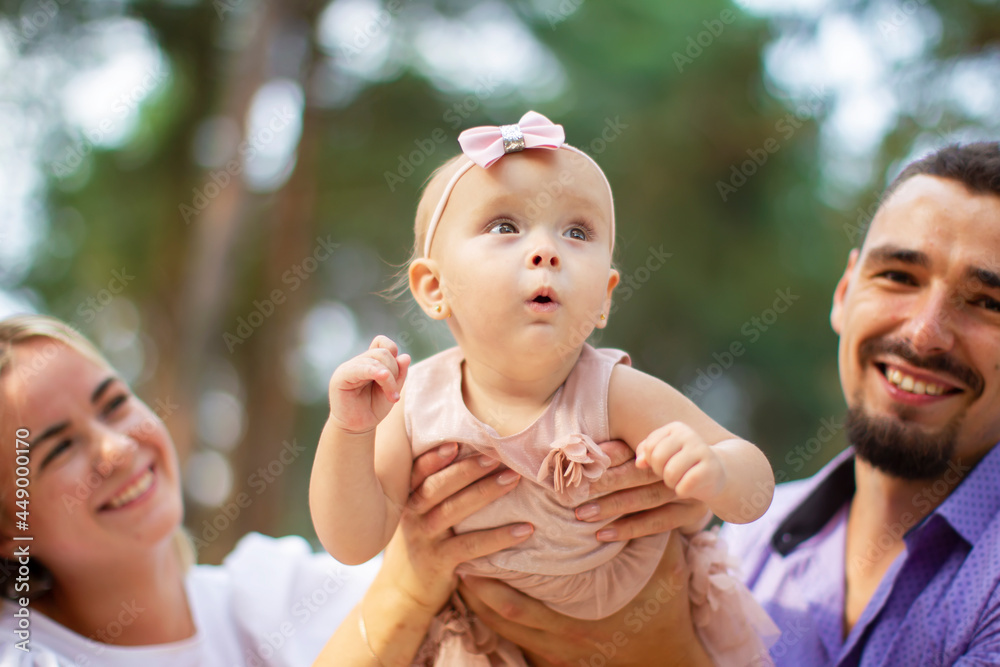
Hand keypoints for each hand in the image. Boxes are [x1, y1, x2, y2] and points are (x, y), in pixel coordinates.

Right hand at [328, 335, 410, 434]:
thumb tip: (405, 356)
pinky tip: (383, 377)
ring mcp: (349, 367)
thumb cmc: (373, 408)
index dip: (394, 353)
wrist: (356, 427)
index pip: (383, 343)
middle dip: (395, 371)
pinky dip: (373, 371)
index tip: (397, 374)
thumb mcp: (392, 390)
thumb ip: (399, 374)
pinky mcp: (340, 377)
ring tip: (392, 397)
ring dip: (389, 379)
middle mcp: (359, 361)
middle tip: (395, 394)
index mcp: (370, 361)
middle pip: (383, 353)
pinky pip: (358, 368)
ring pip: (375, 360)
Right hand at [387, 444, 533, 611]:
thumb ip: (441, 486)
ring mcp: (423, 539)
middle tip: (496, 455)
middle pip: (435, 487)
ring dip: (484, 493)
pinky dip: (498, 537)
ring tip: (513, 478)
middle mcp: (412, 515)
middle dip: (466, 469)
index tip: (455, 442)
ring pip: (452, 512)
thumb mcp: (424, 512)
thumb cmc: (426, 540)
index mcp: (409, 497)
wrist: (407, 591)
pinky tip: (525, 530)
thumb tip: (482, 451)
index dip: (433, 457)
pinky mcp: (438, 563)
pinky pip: (470, 547)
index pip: (417, 471)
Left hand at [458, 530, 712, 666]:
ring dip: (480, 605)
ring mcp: (554, 653)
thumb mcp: (662, 570)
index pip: (517, 604)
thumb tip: (634, 493)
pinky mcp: (557, 659)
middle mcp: (556, 640)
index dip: (488, 584)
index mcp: (572, 619)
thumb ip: (646, 531)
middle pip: (498, 619)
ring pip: (503, 631)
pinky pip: (517, 640)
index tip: (469, 554)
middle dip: (473, 592)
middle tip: (453, 560)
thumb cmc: (665, 614)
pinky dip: (498, 620)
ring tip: (461, 574)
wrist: (668, 663)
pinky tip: (487, 600)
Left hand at [576, 441, 710, 541]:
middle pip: (636, 475)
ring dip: (612, 508)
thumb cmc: (667, 463)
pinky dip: (630, 529)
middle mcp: (676, 466)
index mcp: (664, 444)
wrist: (715, 475)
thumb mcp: (648, 452)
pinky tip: (604, 534)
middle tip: (575, 492)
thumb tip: (584, 450)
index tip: (579, 467)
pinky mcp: (691, 514)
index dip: (606, 459)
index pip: (631, 451)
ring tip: (583, 515)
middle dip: (604, 483)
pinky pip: (657, 522)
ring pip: (645, 499)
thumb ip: (621, 451)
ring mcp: (685, 490)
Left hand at [635, 422, 726, 502]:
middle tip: (670, 475)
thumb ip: (646, 453)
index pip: (649, 447)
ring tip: (679, 480)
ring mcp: (702, 450)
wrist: (716, 474)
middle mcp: (689, 435)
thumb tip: (639, 463)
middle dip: (660, 472)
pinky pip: (685, 485)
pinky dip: (682, 491)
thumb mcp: (663, 455)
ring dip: (671, 483)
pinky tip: (688, 487)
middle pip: (657, 458)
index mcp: (675, 428)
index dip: (651, 462)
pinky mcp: (711, 469)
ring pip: (670, 472)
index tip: (663, 465)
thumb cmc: (682, 464)